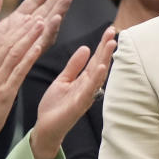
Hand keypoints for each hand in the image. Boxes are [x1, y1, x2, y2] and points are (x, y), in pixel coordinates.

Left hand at [0, 0, 73, 74]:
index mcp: (17, 23)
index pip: (34, 3)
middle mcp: (27, 32)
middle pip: (47, 10)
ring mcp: (29, 43)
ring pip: (48, 24)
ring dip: (58, 11)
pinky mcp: (29, 55)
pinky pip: (41, 41)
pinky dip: (49, 30)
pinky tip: (54, 19)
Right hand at [0, 0, 44, 149]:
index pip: (2, 41)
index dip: (17, 27)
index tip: (30, 16)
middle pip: (9, 41)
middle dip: (26, 27)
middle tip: (39, 14)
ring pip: (15, 52)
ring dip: (30, 36)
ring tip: (42, 23)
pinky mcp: (4, 91)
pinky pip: (18, 70)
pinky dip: (29, 56)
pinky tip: (38, 46)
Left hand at [31, 27, 116, 158]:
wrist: (45, 127)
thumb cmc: (55, 106)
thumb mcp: (63, 80)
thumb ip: (74, 66)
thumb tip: (86, 47)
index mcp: (83, 80)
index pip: (95, 59)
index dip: (102, 45)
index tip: (109, 30)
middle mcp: (87, 87)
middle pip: (99, 64)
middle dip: (106, 48)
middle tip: (113, 31)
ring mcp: (84, 97)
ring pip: (97, 76)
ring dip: (104, 59)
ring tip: (110, 44)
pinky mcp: (77, 106)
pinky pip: (88, 91)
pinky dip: (95, 79)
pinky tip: (100, 68)